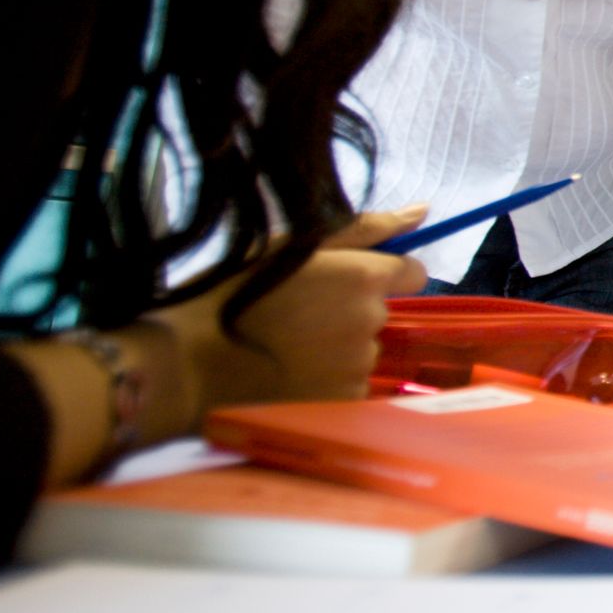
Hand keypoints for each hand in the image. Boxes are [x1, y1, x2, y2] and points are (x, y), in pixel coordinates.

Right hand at [155, 207, 429, 417]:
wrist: (190, 363)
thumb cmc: (233, 296)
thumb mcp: (291, 245)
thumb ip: (364, 228)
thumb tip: (422, 211)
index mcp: (362, 277)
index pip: (412, 272)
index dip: (382, 275)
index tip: (345, 283)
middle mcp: (370, 320)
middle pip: (380, 312)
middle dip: (350, 311)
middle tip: (296, 315)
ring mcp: (359, 365)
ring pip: (363, 350)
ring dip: (338, 348)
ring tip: (285, 346)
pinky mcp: (344, 401)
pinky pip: (350, 385)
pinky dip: (328, 381)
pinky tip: (289, 374)